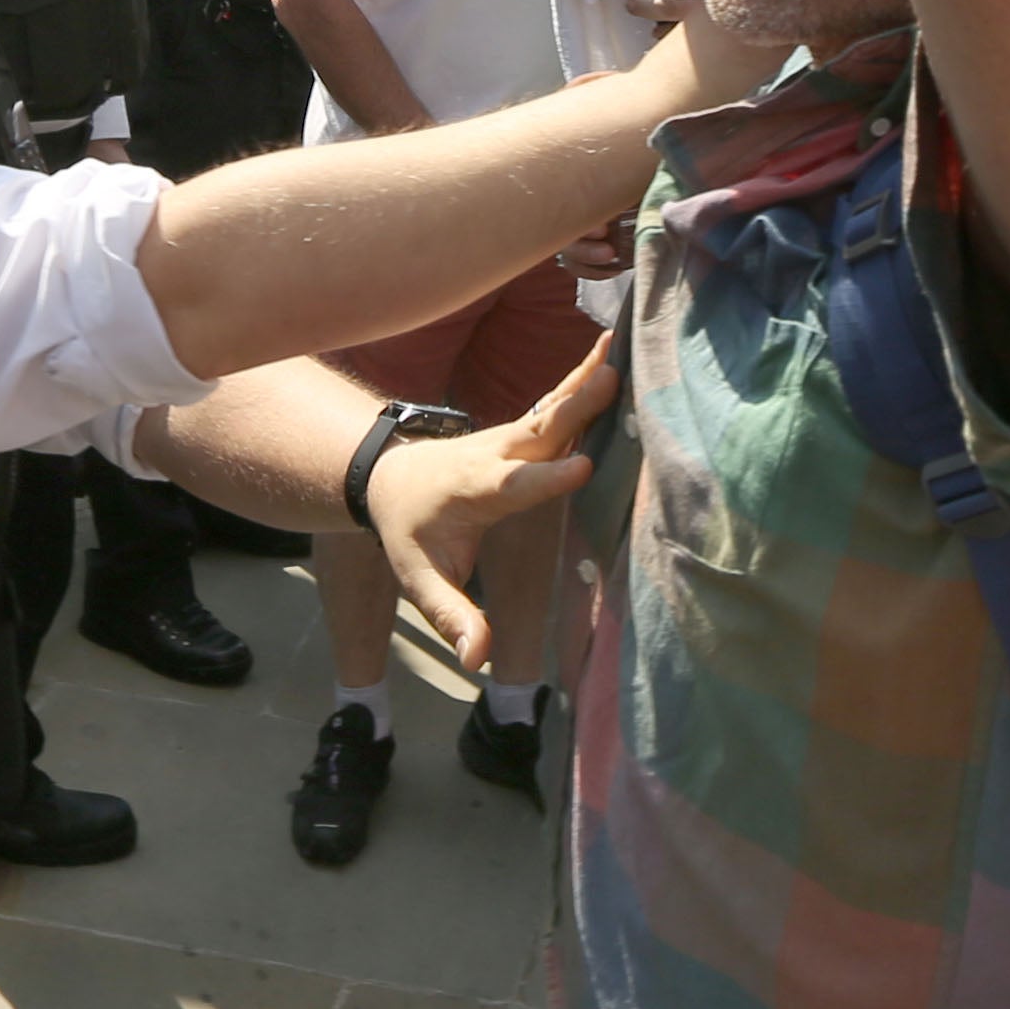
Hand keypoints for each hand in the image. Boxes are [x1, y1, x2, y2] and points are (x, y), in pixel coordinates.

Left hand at [373, 334, 622, 673]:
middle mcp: (496, 454)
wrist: (387, 477)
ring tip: (621, 348)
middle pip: (539, 429)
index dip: (547, 478)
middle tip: (612, 378)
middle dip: (574, 407)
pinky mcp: (525, 426)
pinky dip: (585, 375)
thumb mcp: (419, 581)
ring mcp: (511, 435)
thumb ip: (452, 616)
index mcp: (475, 490)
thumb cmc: (410, 533)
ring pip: (552, 406)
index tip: (584, 467)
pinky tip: (615, 348)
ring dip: (585, 379)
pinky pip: (557, 401)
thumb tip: (478, 661)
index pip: (513, 484)